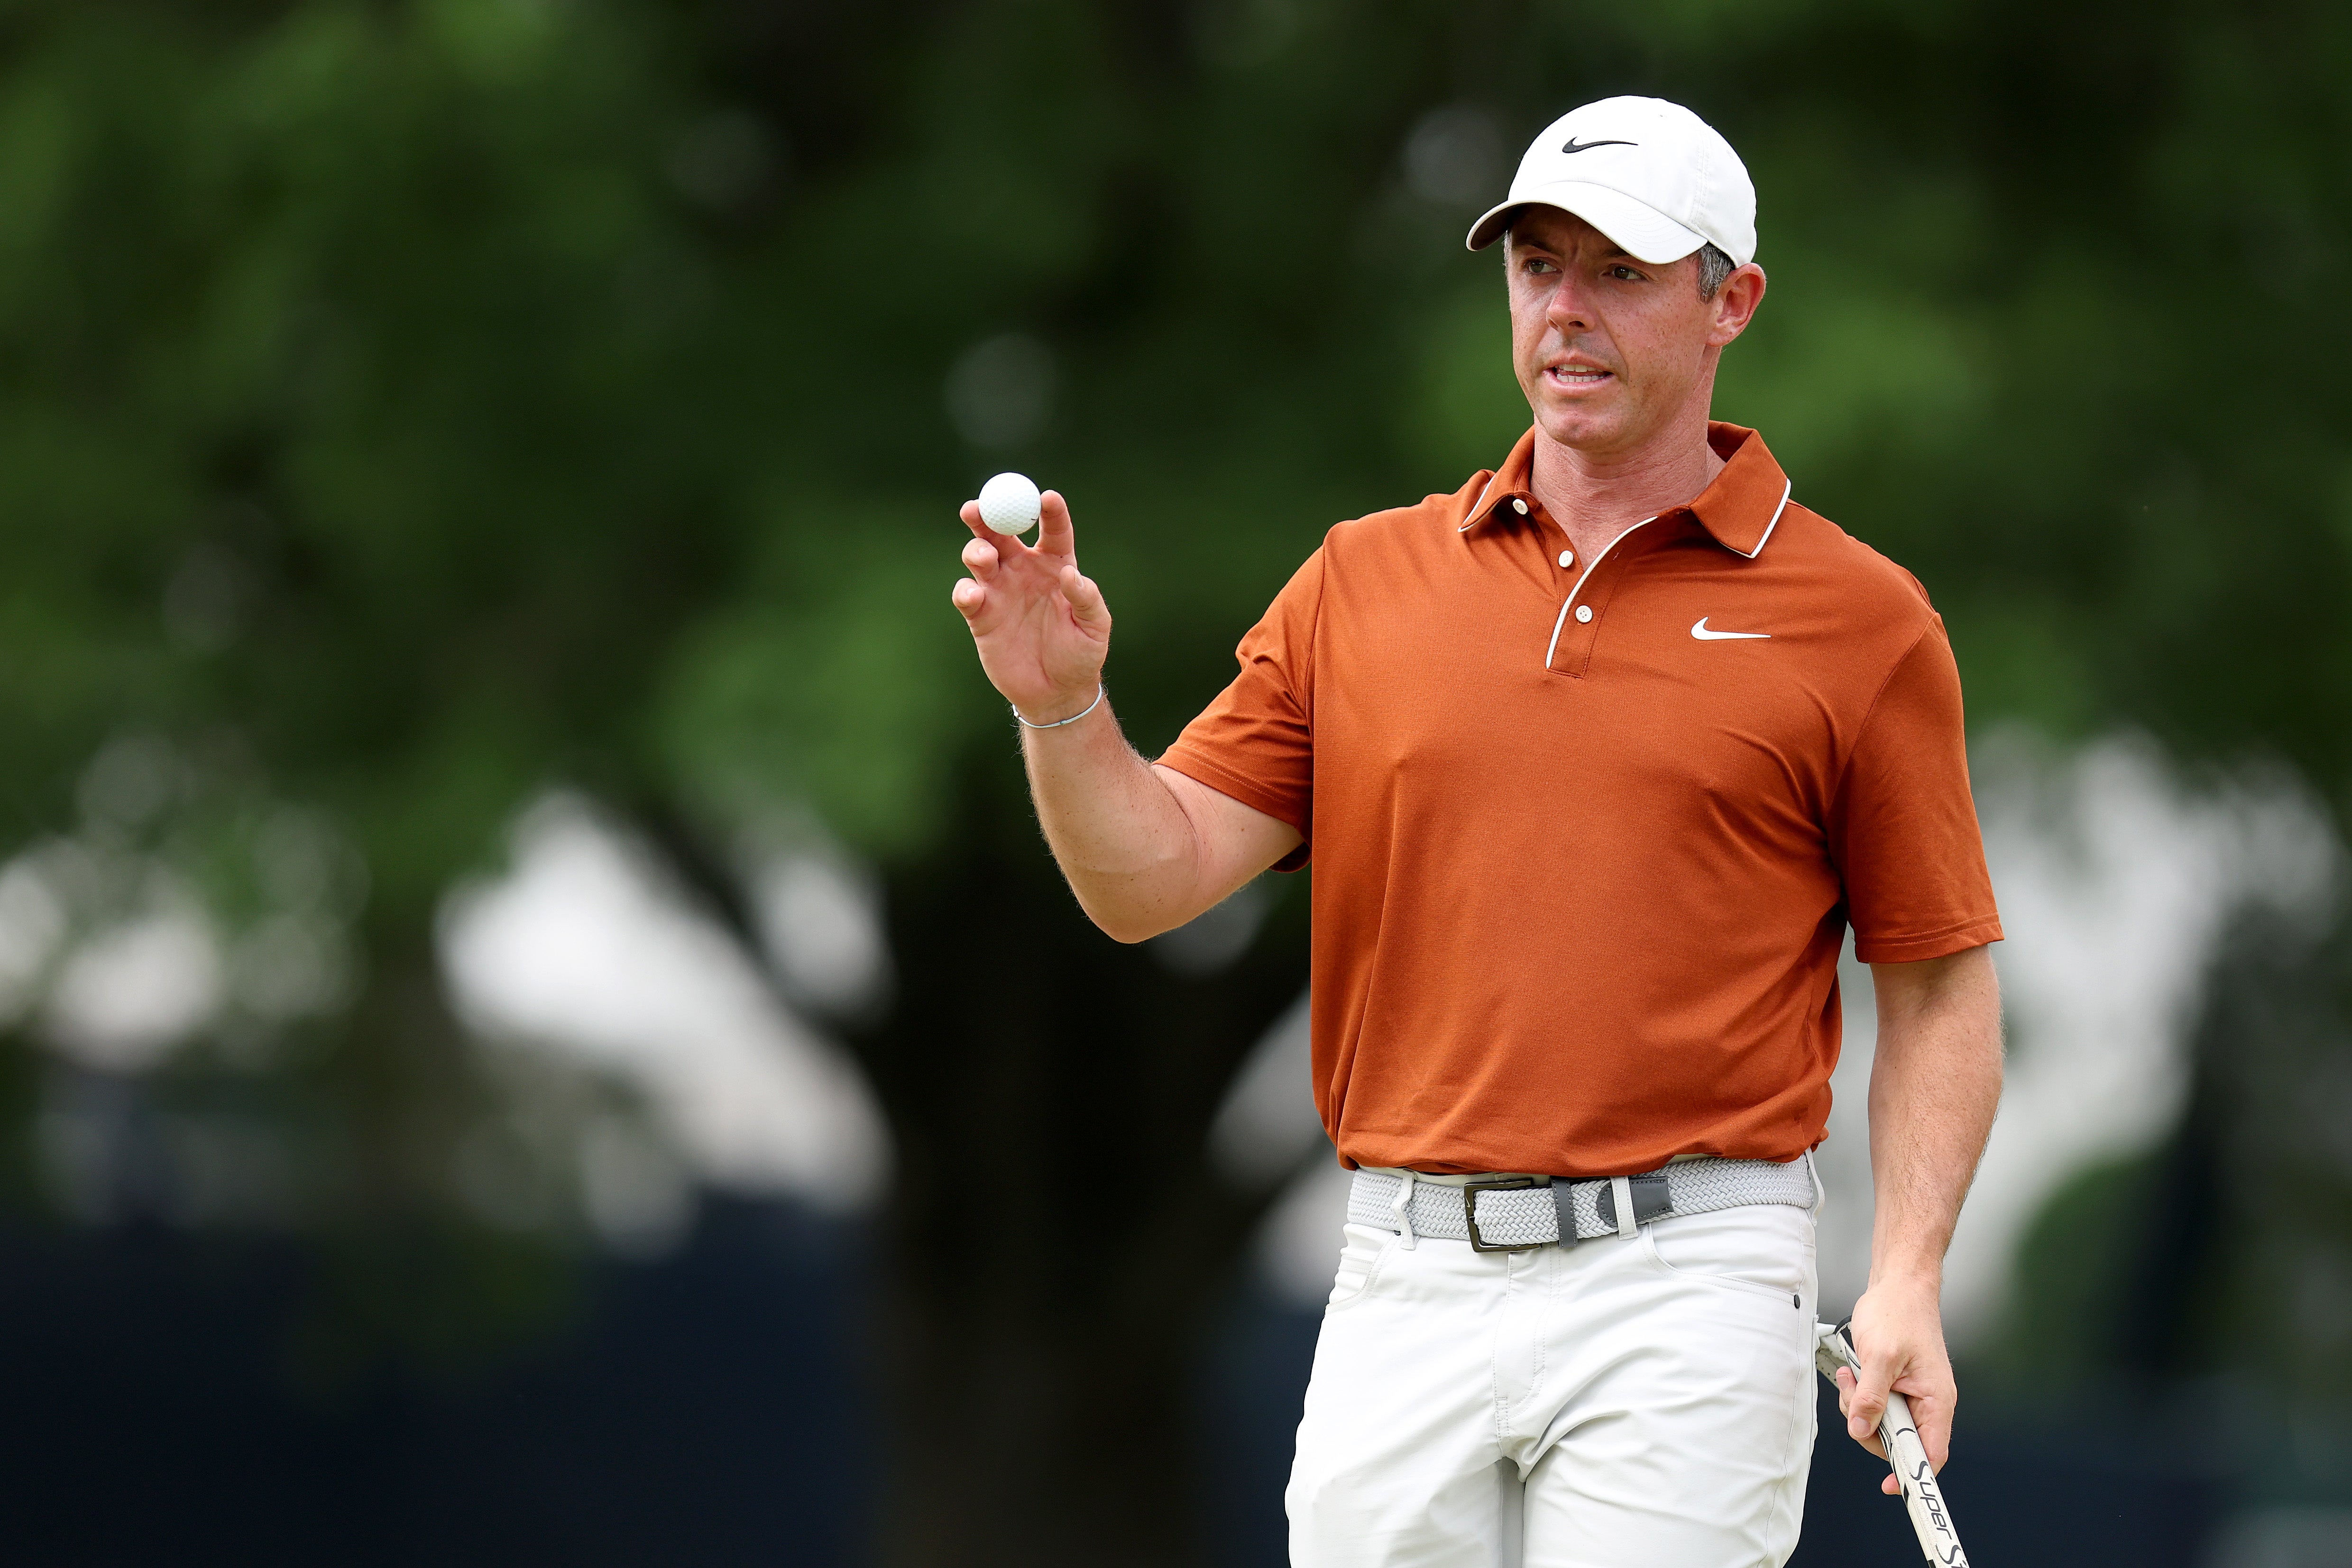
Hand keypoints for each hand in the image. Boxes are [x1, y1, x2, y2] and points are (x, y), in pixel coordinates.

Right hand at [950, 489, 1109, 722]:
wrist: (1056, 692)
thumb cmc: (1081, 655)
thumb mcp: (1094, 628)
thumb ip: (1086, 599)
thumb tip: (1072, 575)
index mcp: (1056, 566)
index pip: (1052, 531)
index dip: (1049, 512)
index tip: (1046, 497)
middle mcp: (1024, 571)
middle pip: (1002, 533)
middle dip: (988, 516)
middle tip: (977, 507)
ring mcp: (1000, 591)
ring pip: (979, 557)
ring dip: (976, 550)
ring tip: (984, 556)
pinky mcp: (981, 616)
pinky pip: (966, 595)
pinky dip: (965, 592)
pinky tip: (974, 596)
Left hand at [1835, 1277, 1954, 1496]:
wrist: (1898, 1286)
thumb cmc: (1899, 1313)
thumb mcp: (1881, 1356)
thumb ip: (1872, 1397)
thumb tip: (1862, 1431)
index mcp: (1936, 1401)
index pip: (1931, 1453)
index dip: (1912, 1472)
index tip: (1888, 1486)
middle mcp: (1927, 1402)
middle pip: (1897, 1441)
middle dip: (1869, 1424)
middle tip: (1856, 1395)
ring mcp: (1910, 1394)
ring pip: (1880, 1423)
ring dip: (1859, 1405)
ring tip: (1853, 1375)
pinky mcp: (1894, 1385)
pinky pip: (1874, 1404)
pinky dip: (1859, 1393)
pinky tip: (1853, 1372)